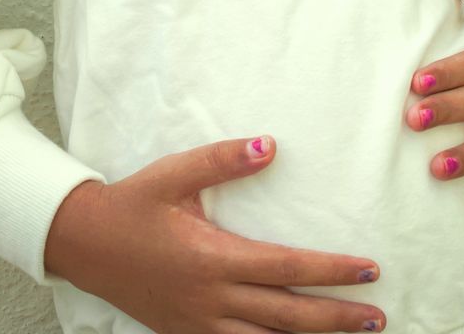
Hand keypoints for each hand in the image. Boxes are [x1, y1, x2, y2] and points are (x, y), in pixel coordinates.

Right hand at [45, 134, 387, 333]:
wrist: (84, 244)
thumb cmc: (134, 204)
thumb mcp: (174, 173)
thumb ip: (223, 160)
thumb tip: (270, 146)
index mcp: (213, 259)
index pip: (287, 269)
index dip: (332, 272)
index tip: (368, 270)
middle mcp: (211, 299)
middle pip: (287, 317)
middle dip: (337, 319)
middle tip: (379, 317)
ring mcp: (198, 325)